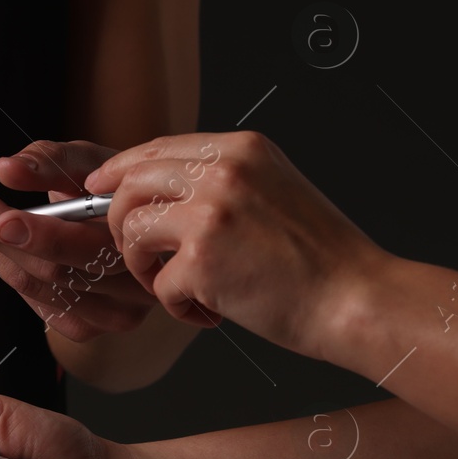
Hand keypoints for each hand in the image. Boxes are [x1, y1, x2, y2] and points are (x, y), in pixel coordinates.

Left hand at [0, 141, 158, 340]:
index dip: (36, 233)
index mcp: (143, 240)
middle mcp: (134, 287)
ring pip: (30, 284)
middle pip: (48, 270)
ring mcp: (110, 314)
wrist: (143, 231)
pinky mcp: (84, 326)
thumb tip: (6, 169)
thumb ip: (52, 161)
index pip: (82, 246)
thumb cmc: (115, 189)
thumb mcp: (94, 162)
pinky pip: (31, 296)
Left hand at [84, 130, 389, 354]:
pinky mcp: (202, 259)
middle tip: (142, 255)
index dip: (118, 170)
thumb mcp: (273, 190)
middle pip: (130, 184)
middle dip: (120, 223)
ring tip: (179, 287)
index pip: (156, 148)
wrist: (359, 299)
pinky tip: (209, 310)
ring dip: (144, 267)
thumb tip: (156, 191)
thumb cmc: (320, 259)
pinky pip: (157, 283)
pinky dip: (177, 305)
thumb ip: (219, 181)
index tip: (98, 188)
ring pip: (132, 230)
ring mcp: (210, 213)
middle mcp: (223, 172)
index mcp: (241, 149)